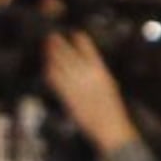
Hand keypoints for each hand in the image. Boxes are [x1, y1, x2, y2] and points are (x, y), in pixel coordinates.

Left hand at [42, 29, 134, 150]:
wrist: (109, 126)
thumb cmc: (113, 108)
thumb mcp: (110, 85)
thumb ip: (98, 73)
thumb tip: (88, 64)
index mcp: (100, 70)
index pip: (87, 48)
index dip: (80, 39)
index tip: (75, 33)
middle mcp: (85, 74)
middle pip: (68, 52)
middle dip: (59, 43)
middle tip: (52, 36)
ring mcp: (74, 83)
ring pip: (58, 63)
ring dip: (51, 54)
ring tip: (47, 48)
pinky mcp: (65, 93)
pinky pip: (53, 78)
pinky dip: (49, 70)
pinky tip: (47, 67)